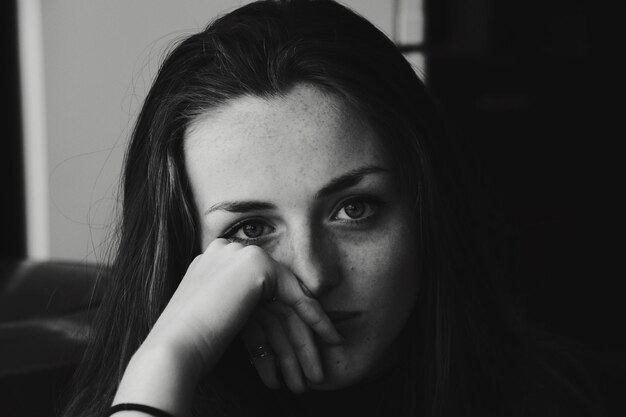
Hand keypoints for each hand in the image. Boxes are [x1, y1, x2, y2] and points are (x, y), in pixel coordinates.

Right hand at [113, 239, 340, 413]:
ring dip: (305, 340)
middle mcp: (226, 251)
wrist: (172, 348)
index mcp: (211, 262)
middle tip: (310, 371)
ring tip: (316, 375)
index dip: (277, 329)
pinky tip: (330, 339)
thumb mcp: (217, 320)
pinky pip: (297, 295)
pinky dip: (316, 319)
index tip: (290, 356)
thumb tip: (269, 330)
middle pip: (273, 303)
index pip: (256, 298)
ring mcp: (241, 254)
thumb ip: (241, 312)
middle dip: (294, 340)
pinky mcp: (257, 264)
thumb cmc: (187, 346)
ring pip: (286, 302)